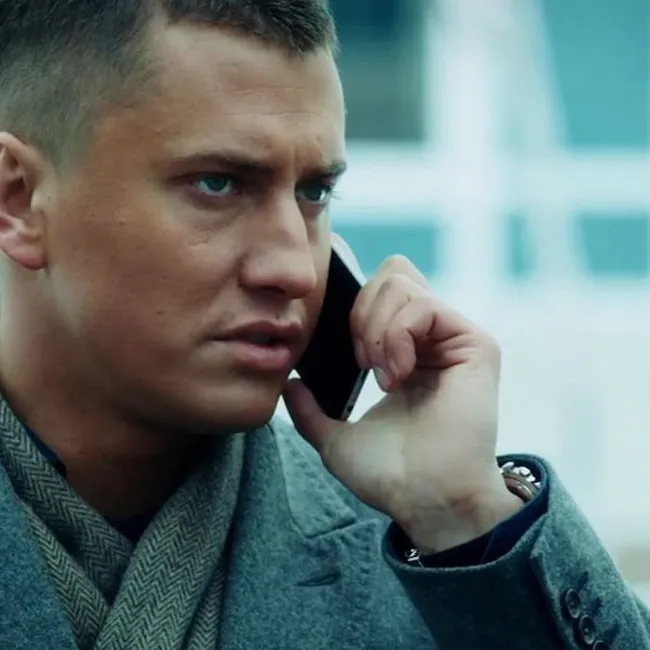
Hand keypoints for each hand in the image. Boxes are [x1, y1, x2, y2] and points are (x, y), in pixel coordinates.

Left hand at [283, 243, 522, 553]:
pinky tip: (396, 374)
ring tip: (381, 375)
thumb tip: (290, 383)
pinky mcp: (474, 344)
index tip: (348, 358)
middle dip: (361, 313)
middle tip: (362, 363)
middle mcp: (432, 338)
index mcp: (405, 351)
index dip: (352, 309)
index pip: (379, 291)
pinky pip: (424, 306)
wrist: (424, 500)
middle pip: (390, 275)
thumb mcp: (335, 439)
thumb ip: (310, 410)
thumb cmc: (390, 475)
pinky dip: (396, 336)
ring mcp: (454, 338)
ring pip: (401, 283)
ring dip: (376, 329)